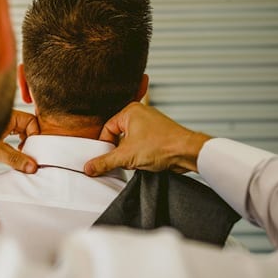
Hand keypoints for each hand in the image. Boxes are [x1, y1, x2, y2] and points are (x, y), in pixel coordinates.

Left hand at [0, 110, 39, 173]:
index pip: (30, 121)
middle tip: (32, 155)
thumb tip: (32, 167)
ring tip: (24, 157)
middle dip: (31, 141)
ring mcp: (1, 127)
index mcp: (7, 115)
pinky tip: (16, 158)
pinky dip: (17, 148)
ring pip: (20, 134)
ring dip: (25, 145)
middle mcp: (5, 119)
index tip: (37, 150)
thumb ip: (14, 158)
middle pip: (27, 127)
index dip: (36, 135)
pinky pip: (13, 140)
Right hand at [83, 103, 211, 175]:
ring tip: (137, 160)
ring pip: (130, 141)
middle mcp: (140, 114)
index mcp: (130, 111)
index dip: (105, 146)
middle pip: (118, 135)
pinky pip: (141, 144)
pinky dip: (141, 154)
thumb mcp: (126, 156)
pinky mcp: (158, 134)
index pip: (107, 129)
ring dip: (131, 154)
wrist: (188, 152)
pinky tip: (145, 161)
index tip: (105, 157)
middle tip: (123, 160)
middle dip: (120, 151)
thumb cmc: (163, 145)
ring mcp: (151, 124)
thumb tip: (89, 167)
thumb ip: (105, 162)